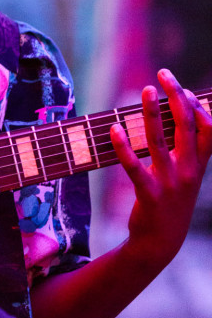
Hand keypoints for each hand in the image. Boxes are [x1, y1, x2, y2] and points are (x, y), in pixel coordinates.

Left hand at [110, 68, 211, 271]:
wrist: (161, 243)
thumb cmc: (172, 202)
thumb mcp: (187, 176)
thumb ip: (187, 150)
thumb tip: (182, 116)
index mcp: (199, 165)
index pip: (208, 129)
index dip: (199, 106)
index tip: (186, 88)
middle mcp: (187, 171)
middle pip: (186, 126)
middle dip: (177, 96)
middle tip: (164, 74)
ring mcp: (169, 183)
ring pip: (160, 141)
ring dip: (152, 113)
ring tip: (146, 90)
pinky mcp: (148, 194)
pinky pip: (134, 166)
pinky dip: (123, 146)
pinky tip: (114, 128)